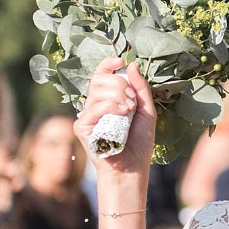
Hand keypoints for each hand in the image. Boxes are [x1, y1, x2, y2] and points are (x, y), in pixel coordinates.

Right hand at [73, 57, 157, 173]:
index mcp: (109, 100)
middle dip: (120, 84)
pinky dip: (111, 106)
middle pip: (100, 79)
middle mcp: (95, 105)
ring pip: (97, 90)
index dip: (108, 64)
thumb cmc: (139, 142)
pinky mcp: (82, 126)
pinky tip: (124, 113)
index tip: (120, 60)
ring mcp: (87, 115)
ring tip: (130, 110)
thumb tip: (132, 64)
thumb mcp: (146, 111)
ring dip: (118, 95)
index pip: (102, 75)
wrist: (132, 167)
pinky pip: (94, 107)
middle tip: (133, 101)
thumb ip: (140, 88)